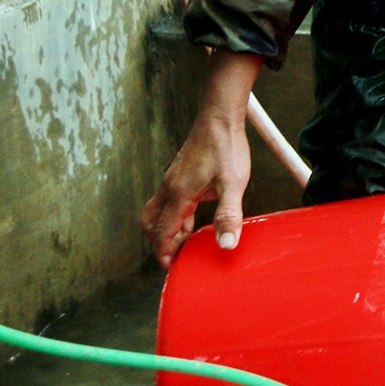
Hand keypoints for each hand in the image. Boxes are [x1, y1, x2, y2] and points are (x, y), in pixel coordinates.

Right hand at [140, 51, 260, 267]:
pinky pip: (169, 201)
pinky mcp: (179, 174)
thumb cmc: (226, 148)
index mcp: (178, 195)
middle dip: (160, 242)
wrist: (220, 117)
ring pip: (159, 212)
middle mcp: (169, 188)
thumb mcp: (232, 185)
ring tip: (187, 242)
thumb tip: (226, 245)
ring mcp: (172, 180)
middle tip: (177, 256)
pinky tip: (193, 218)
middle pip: (151, 223)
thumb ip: (228, 215)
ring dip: (168, 229)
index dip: (164, 252)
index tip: (171, 268)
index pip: (162, 232)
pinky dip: (175, 216)